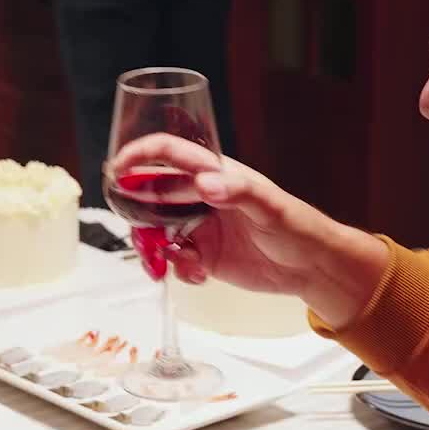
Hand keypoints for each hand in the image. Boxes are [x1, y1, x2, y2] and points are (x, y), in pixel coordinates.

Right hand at [110, 134, 387, 328]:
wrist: (311, 269)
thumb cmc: (297, 226)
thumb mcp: (270, 207)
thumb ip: (238, 192)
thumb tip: (204, 182)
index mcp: (215, 173)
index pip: (170, 154)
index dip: (141, 156)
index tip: (117, 169)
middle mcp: (200, 197)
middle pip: (151, 195)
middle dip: (137, 213)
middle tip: (140, 235)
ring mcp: (198, 226)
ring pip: (155, 231)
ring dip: (152, 247)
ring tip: (164, 264)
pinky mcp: (201, 256)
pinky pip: (172, 260)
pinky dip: (175, 269)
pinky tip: (196, 275)